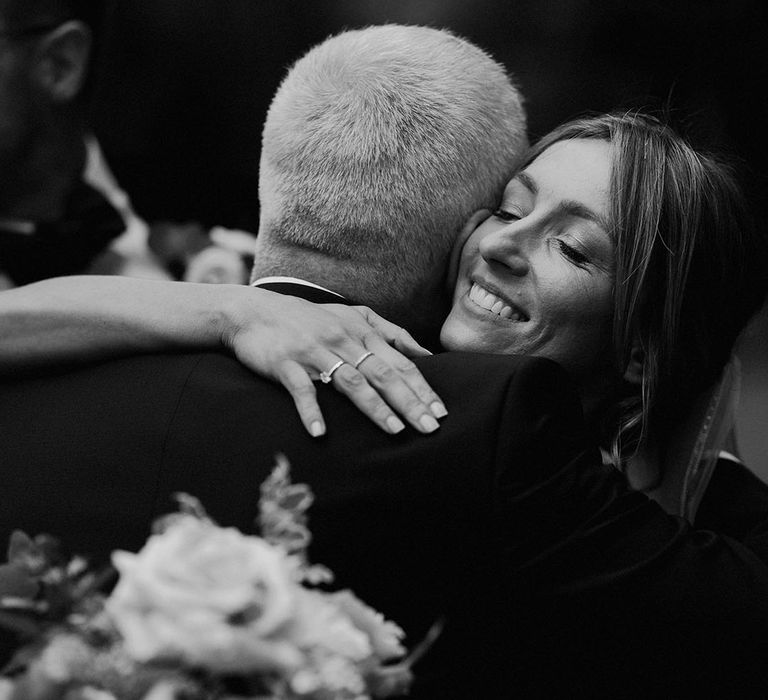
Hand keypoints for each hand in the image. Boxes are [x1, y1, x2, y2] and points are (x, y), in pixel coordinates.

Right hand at [221, 289, 447, 436]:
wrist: (254, 312)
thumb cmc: (309, 319)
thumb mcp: (352, 316)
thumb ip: (390, 333)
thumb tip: (425, 353)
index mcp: (361, 333)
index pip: (400, 363)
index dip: (422, 388)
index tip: (441, 412)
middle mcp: (342, 341)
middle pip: (382, 374)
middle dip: (409, 402)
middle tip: (429, 428)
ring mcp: (314, 352)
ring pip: (350, 381)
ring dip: (374, 407)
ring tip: (394, 430)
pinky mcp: (286, 363)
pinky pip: (302, 389)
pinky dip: (311, 410)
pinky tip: (320, 433)